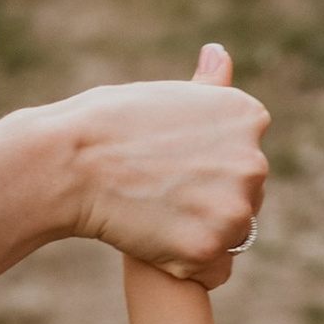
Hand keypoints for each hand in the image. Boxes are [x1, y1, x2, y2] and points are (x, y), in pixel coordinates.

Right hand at [54, 44, 268, 285]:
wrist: (69, 163)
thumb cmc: (108, 124)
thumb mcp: (167, 95)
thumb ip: (206, 88)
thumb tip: (219, 54)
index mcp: (248, 118)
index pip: (245, 153)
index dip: (206, 163)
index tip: (170, 161)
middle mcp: (253, 161)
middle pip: (245, 195)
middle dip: (211, 198)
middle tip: (159, 192)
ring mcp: (234, 208)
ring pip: (233, 233)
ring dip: (203, 232)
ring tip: (156, 216)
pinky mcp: (209, 248)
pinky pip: (216, 269)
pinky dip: (190, 264)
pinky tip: (159, 244)